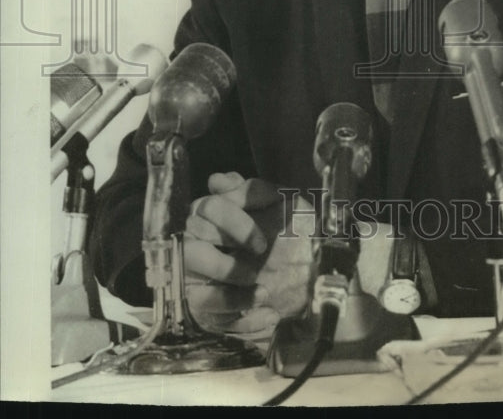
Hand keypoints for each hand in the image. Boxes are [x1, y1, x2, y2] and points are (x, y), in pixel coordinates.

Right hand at [184, 172, 314, 334]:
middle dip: (226, 266)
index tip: (261, 244)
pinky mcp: (211, 314)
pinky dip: (245, 321)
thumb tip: (217, 180)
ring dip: (230, 298)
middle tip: (255, 272)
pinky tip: (271, 316)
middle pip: (191, 254)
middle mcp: (199, 247)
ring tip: (265, 294)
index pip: (207, 210)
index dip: (234, 226)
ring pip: (200, 296)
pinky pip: (218, 323)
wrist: (309, 271)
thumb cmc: (290, 230)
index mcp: (212, 216)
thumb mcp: (281, 204)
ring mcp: (201, 284)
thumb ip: (253, 190)